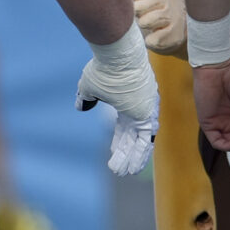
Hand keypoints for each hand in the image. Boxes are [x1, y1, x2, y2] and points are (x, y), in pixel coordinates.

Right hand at [75, 25, 158, 176]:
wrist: (117, 57)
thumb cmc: (104, 68)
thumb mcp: (90, 86)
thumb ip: (86, 97)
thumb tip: (81, 106)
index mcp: (127, 102)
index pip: (124, 127)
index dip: (119, 141)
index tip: (114, 152)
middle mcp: (139, 108)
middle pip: (131, 137)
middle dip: (124, 153)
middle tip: (119, 169)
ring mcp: (145, 111)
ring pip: (140, 141)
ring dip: (132, 158)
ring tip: (124, 173)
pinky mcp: (148, 114)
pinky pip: (145, 140)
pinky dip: (139, 154)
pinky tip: (134, 167)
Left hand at [134, 0, 185, 56]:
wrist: (189, 28)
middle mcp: (167, 2)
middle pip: (135, 10)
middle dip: (139, 14)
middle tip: (152, 13)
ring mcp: (170, 21)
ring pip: (142, 24)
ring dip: (145, 28)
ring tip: (156, 24)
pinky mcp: (171, 40)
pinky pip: (151, 41)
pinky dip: (152, 41)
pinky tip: (160, 36)